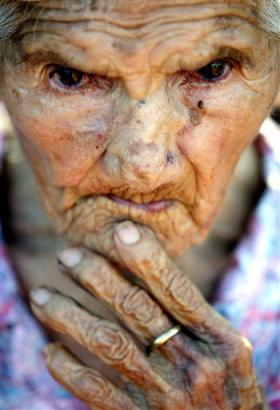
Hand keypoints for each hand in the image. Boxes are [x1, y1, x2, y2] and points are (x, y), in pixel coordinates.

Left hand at [30, 221, 263, 408]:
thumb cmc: (227, 387)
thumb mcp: (225, 348)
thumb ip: (192, 316)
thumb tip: (145, 270)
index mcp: (219, 341)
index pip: (177, 290)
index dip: (148, 259)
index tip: (120, 232)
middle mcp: (193, 365)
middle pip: (136, 310)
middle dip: (97, 277)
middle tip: (67, 257)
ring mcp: (165, 396)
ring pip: (109, 344)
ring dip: (69, 316)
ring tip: (41, 295)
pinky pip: (96, 392)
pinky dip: (68, 369)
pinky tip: (50, 350)